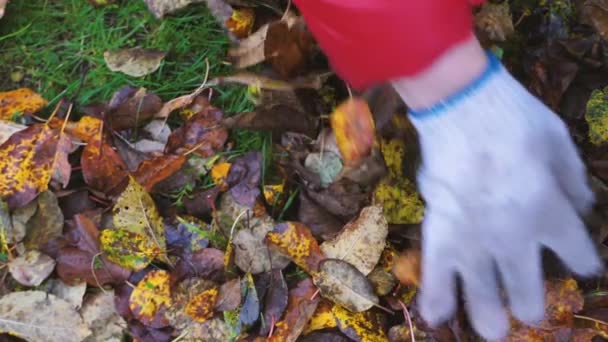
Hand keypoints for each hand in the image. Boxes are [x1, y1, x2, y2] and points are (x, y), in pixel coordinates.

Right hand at [393, 39, 602, 338]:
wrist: (462, 108)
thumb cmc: (514, 118)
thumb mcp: (560, 142)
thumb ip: (572, 180)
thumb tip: (581, 205)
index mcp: (550, 214)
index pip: (577, 252)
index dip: (583, 260)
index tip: (582, 263)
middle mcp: (515, 239)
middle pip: (527, 287)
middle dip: (532, 303)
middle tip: (530, 309)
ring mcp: (475, 240)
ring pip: (484, 292)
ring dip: (490, 315)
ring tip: (495, 332)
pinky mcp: (441, 231)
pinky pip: (436, 272)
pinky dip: (437, 296)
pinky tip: (437, 318)